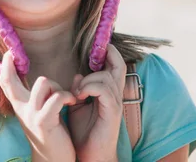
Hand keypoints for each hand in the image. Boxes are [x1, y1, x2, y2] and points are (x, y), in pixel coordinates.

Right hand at [0, 51, 76, 161]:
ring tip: (66, 96)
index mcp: (21, 107)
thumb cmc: (52, 134)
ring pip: (42, 82)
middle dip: (12, 67)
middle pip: (10, 82)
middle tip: (12, 55)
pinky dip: (67, 96)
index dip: (5, 68)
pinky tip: (73, 101)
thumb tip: (45, 78)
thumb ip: (42, 97)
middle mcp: (22, 110)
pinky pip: (57, 97)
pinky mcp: (44, 121)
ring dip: (58, 86)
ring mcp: (31, 115)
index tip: (7, 53)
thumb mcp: (43, 113)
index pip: (7, 85)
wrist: (55, 161)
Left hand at [68, 44, 126, 161]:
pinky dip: (89, 88)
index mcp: (108, 92)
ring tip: (76, 92)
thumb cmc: (84, 131)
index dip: (110, 53)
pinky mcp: (112, 112)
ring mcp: (115, 103)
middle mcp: (115, 95)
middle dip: (109, 53)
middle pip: (119, 66)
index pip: (115, 66)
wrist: (89, 154)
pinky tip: (79, 97)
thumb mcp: (78, 105)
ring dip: (87, 80)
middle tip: (99, 47)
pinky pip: (103, 90)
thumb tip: (78, 74)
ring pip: (106, 77)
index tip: (99, 44)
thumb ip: (79, 89)